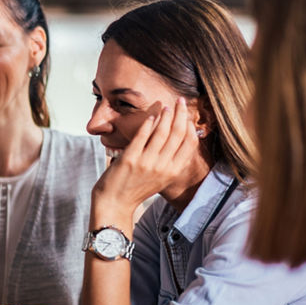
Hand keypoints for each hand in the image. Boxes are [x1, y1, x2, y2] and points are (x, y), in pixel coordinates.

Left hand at [91, 97, 199, 216]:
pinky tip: (150, 116)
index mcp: (173, 172)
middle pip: (177, 134)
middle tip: (180, 101)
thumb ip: (170, 162)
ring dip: (165, 116)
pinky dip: (147, 124)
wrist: (115, 203)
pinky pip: (142, 136)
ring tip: (166, 106)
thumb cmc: (137, 189)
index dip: (190, 126)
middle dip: (180, 114)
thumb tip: (179, 139)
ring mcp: (146, 162)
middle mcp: (163, 167)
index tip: (188, 114)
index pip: (189, 144)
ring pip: (161, 133)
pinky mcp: (130, 159)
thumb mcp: (161, 178)